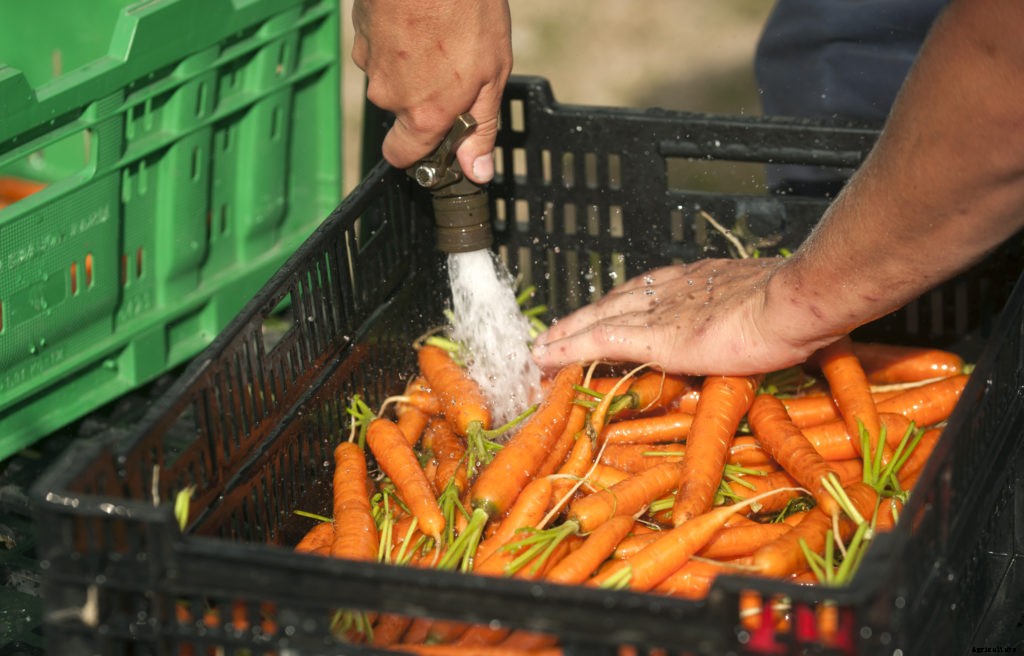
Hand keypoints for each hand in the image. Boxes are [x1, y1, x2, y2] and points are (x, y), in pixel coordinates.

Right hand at [351, 0, 512, 182]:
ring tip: (441, 36)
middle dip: (424, 98)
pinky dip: (398, 40)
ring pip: (391, 77)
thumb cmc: (465, 13)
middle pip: (401, 113)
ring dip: (412, 66)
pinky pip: (380, 48)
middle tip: (455, 69)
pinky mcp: (360, 32)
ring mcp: (369, 62)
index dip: (420, 153)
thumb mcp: (492, 76)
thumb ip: (481, 128)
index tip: (440, 139)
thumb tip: (477, 172)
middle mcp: (388, 96)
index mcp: (422, 115)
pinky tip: (420, 20)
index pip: (402, 157)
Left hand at [531, 258, 835, 375]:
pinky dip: (568, 348)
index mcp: (697, 281)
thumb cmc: (794, 307)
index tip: (599, 319)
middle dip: (582, 320)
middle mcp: (670, 289)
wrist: (796, 302)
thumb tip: (749, 332)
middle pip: (613, 303)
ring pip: (597, 320)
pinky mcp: (653, 336)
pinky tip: (545, 357)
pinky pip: (597, 340)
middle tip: (554, 333)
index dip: (617, 309)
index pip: (644, 294)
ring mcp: (659, 311)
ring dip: (565, 335)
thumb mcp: (765, 307)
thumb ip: (745, 317)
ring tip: (541, 349)